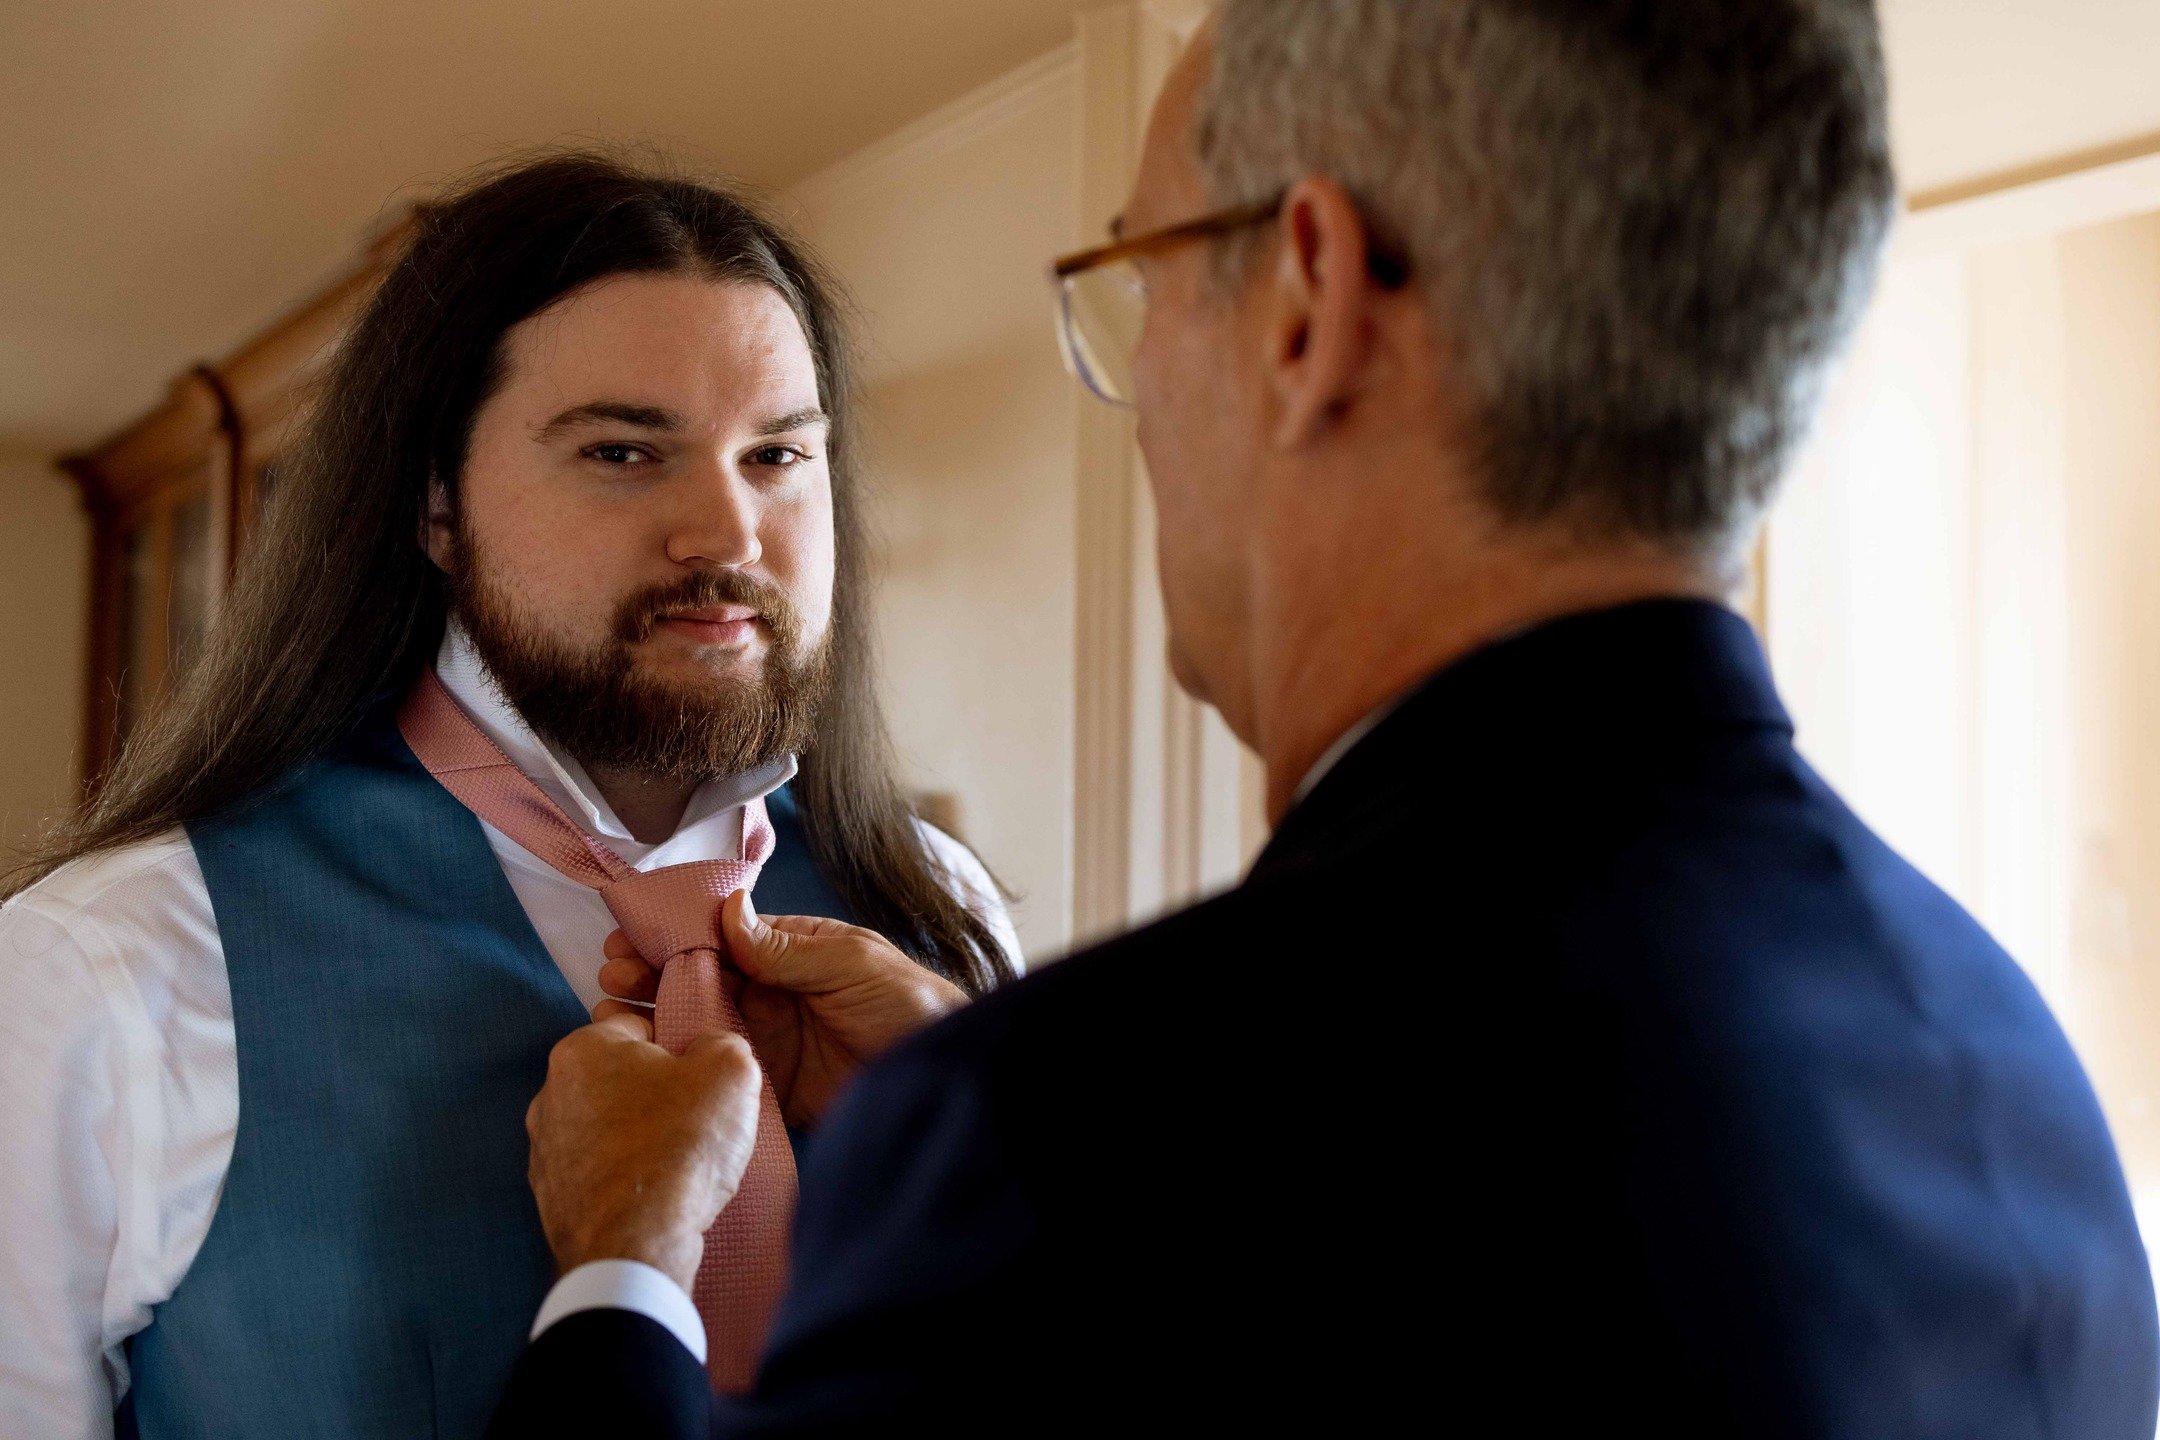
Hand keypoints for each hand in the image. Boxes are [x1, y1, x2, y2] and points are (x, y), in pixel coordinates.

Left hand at [524, 1012, 763, 1293]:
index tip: (702, 1077)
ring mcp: (544, 1150)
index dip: (679, 1047)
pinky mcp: (549, 1198)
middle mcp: (549, 1093)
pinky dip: (623, 1177)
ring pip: (607, 1126)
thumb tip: (711, 1051)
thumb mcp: (731, 1071)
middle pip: (620, 1078)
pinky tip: (654, 1193)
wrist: (636, 1248)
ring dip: (638, 1136)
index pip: (638, 1026)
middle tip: (695, 1118)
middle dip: (655, 1092)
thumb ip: (722, 1041)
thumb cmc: (679, 1148)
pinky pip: (598, 1172)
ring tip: (678, 1162)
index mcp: (582, 1049)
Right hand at [594, 891, 967, 1126]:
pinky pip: (715, 1074)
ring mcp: (765, 1041)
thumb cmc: (910, 1004)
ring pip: (695, 1025)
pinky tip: (644, 1064)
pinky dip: (679, 1068)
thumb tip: (730, 910)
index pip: (719, 937)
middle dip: (649, 974)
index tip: (629, 935)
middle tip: (610, 975)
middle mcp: (770, 994)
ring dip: (651, 1018)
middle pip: (696, 980)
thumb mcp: (851, 962)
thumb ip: (787, 947)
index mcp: (789, 953)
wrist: (940, 1075)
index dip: (672, 935)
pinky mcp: (768, 1087)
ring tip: (608, 1014)